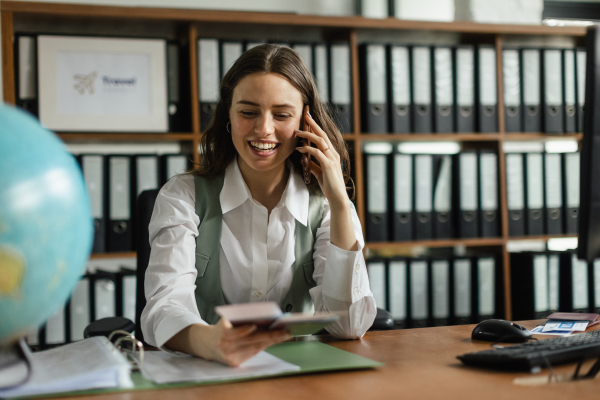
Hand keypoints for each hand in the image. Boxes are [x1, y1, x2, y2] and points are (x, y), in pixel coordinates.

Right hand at [175, 319, 290, 366]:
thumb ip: (240, 318)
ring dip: (271, 341)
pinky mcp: (234, 363)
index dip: (247, 329)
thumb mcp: (227, 320)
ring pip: (255, 348)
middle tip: (285, 332)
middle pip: (251, 341)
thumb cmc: (222, 328)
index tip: (259, 325)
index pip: (238, 331)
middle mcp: (226, 346)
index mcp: (222, 333)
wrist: (207, 344)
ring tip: (284, 335)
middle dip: (270, 336)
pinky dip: (263, 346)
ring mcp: (230, 356)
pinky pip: (252, 353)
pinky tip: (274, 340)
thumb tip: (263, 316)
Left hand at [295, 112, 347, 208]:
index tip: (308, 120)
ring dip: (308, 135)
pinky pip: (317, 153)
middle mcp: (334, 154)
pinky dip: (308, 150)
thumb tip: (305, 159)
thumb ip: (314, 165)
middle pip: (323, 134)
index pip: (324, 137)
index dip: (316, 128)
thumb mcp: (320, 173)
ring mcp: (332, 159)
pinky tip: (300, 150)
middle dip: (313, 124)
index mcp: (332, 154)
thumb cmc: (329, 186)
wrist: (337, 197)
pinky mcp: (328, 165)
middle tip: (305, 115)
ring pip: (320, 141)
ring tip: (298, 132)